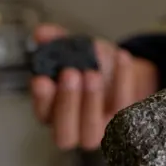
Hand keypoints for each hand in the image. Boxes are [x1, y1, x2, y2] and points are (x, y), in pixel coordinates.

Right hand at [31, 24, 158, 149]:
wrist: (122, 71)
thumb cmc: (90, 65)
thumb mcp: (72, 49)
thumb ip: (55, 41)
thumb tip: (41, 33)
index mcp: (52, 112)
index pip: (42, 113)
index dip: (41, 98)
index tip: (41, 79)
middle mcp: (73, 129)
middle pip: (64, 133)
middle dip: (67, 102)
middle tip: (70, 73)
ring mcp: (99, 130)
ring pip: (91, 131)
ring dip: (91, 100)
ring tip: (92, 72)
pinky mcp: (123, 123)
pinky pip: (123, 107)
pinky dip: (123, 81)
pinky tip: (122, 57)